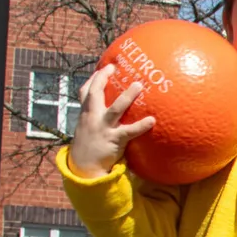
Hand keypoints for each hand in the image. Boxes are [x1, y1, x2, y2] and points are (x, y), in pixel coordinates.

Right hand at [65, 64, 155, 178]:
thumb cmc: (89, 146)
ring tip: (139, 85)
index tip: (104, 67)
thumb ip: (94, 116)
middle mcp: (92, 118)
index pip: (85, 92)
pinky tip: (152, 120)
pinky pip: (129, 131)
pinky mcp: (114, 140)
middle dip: (103, 79)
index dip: (94, 78)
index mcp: (86, 114)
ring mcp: (103, 128)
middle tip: (114, 68)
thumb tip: (108, 107)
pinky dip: (141, 125)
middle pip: (95, 94)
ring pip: (115, 109)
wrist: (84, 168)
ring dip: (127, 96)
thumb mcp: (86, 128)